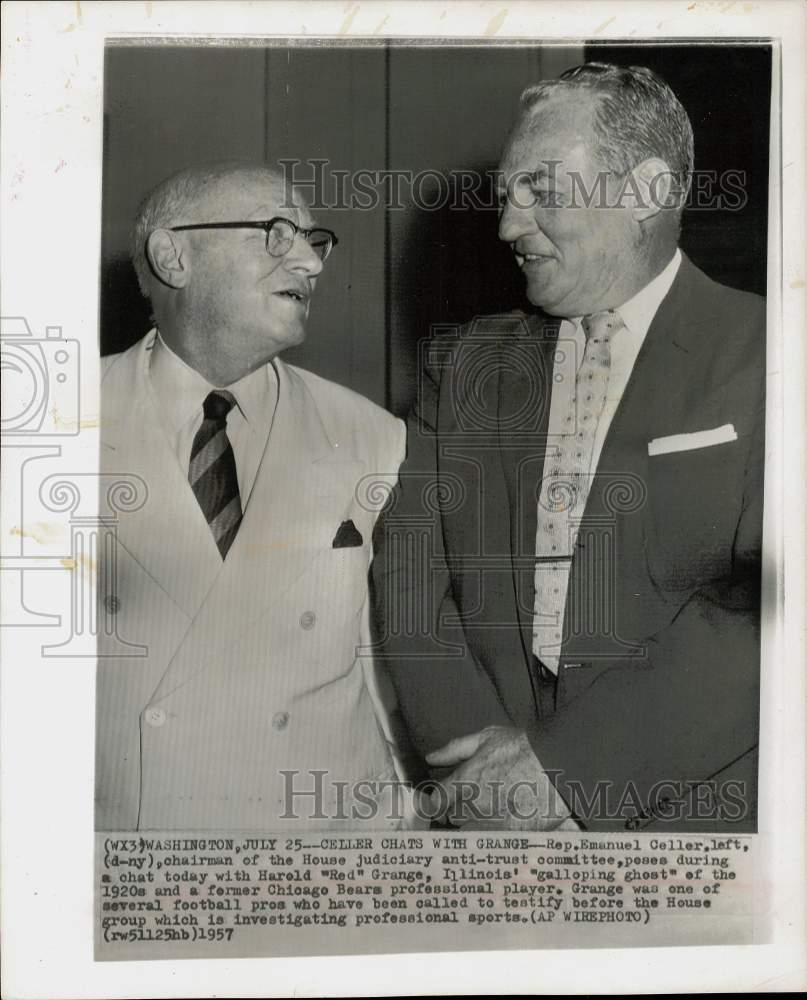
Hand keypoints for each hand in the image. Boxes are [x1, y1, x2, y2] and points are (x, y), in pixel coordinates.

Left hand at [425, 725, 574, 829]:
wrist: (559, 766)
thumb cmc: (522, 748)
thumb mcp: (486, 738)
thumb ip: (455, 750)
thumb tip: (431, 758)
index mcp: (464, 782)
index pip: (436, 802)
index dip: (437, 802)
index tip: (442, 801)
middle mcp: (473, 806)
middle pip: (452, 817)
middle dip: (458, 809)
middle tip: (473, 798)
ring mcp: (492, 823)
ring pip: (472, 829)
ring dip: (476, 821)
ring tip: (493, 809)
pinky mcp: (510, 836)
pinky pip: (493, 839)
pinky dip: (495, 832)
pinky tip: (505, 820)